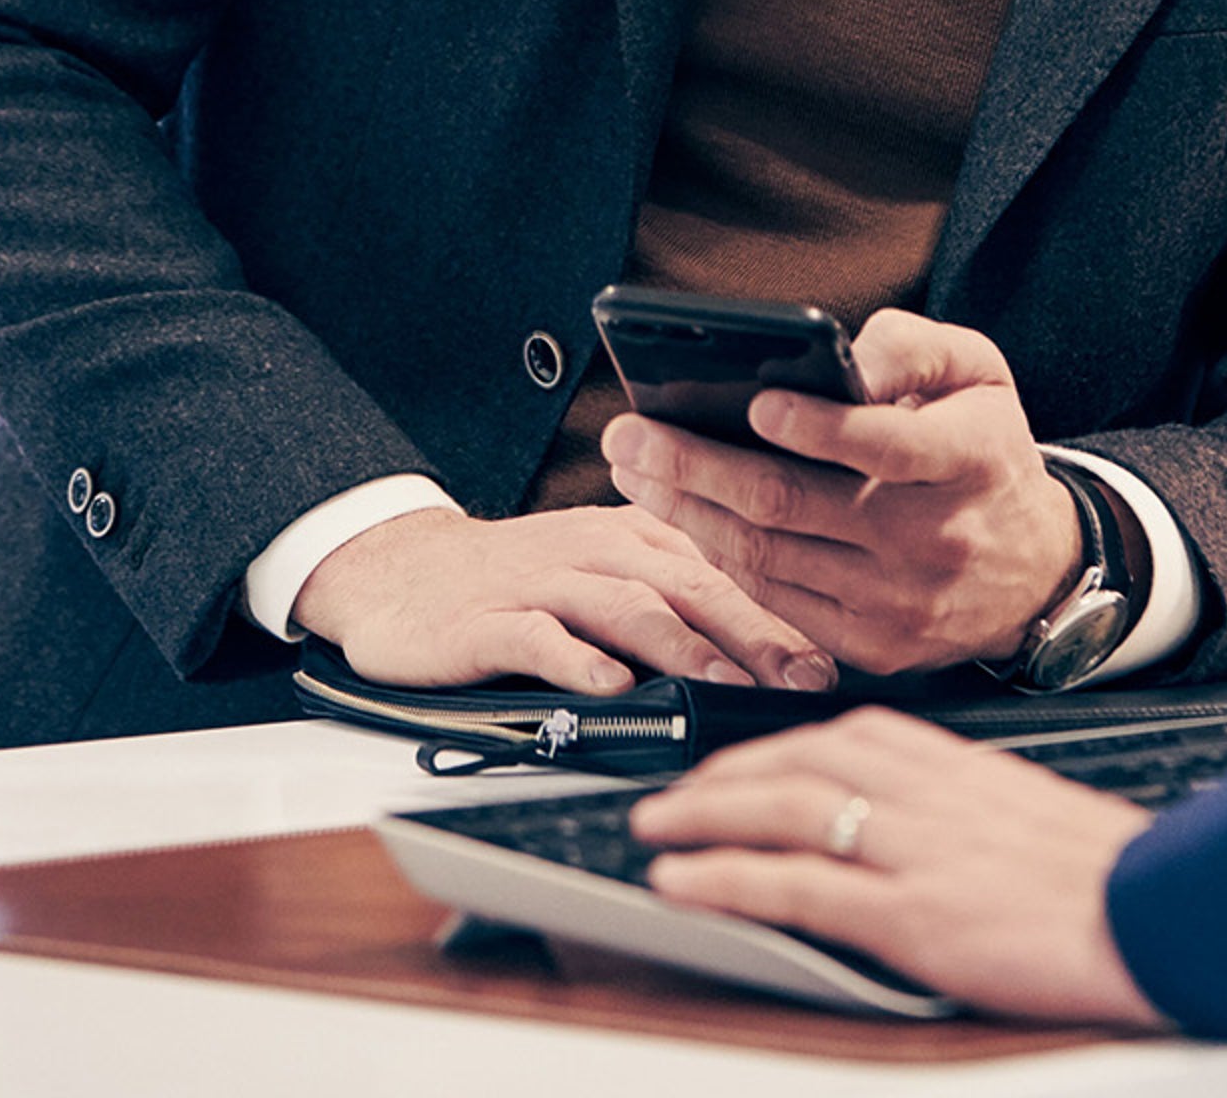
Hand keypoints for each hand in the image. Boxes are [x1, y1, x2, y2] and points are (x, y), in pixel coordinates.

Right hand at [288, 504, 835, 696]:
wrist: (394, 572)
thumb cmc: (509, 582)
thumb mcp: (596, 572)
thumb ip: (667, 599)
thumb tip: (758, 656)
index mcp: (630, 538)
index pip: (721, 570)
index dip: (780, 612)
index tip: (832, 659)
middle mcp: (594, 551)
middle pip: (687, 584)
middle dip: (752, 630)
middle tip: (804, 676)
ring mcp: (540, 582)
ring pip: (623, 606)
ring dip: (680, 646)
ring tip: (725, 684)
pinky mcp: (487, 618)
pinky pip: (538, 636)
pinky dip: (576, 660)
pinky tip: (608, 687)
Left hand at [604, 309, 1084, 675]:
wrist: (1036, 569)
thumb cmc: (987, 453)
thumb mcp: (977, 373)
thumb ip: (911, 347)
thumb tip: (841, 355)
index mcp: (969, 459)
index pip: (885, 446)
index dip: (818, 427)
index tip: (756, 402)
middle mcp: (933, 538)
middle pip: (794, 505)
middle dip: (696, 466)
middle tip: (630, 433)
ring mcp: (900, 602)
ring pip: (768, 556)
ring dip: (686, 511)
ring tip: (635, 470)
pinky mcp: (873, 647)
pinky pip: (774, 600)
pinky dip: (719, 556)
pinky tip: (683, 517)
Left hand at [633, 710, 1161, 1025]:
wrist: (1169, 913)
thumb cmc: (1113, 878)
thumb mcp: (1030, 817)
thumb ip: (966, 808)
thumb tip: (919, 826)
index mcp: (959, 762)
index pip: (844, 733)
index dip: (775, 745)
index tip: (735, 761)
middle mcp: (929, 789)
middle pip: (800, 758)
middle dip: (724, 774)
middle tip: (673, 794)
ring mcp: (917, 848)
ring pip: (785, 809)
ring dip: (705, 816)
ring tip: (655, 830)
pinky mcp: (913, 913)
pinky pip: (798, 886)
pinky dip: (728, 880)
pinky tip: (684, 885)